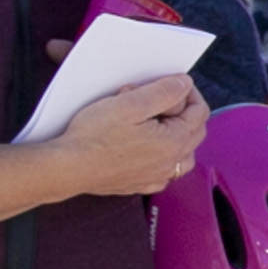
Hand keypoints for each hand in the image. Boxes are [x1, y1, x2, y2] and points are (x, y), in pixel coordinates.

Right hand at [58, 74, 208, 196]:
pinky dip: (163, 156)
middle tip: (158, 98)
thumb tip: (185, 84)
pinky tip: (146, 146)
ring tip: (155, 121)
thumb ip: (163, 92)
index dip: (189, 93)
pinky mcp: (140, 185)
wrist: (67, 168)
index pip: (199, 112)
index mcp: (173, 142)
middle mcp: (170, 164)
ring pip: (184, 154)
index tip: (172, 83)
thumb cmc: (93, 135)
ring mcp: (156, 177)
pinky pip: (165, 171)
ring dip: (177, 135)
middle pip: (195, 132)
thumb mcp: (130, 103)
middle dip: (183, 111)